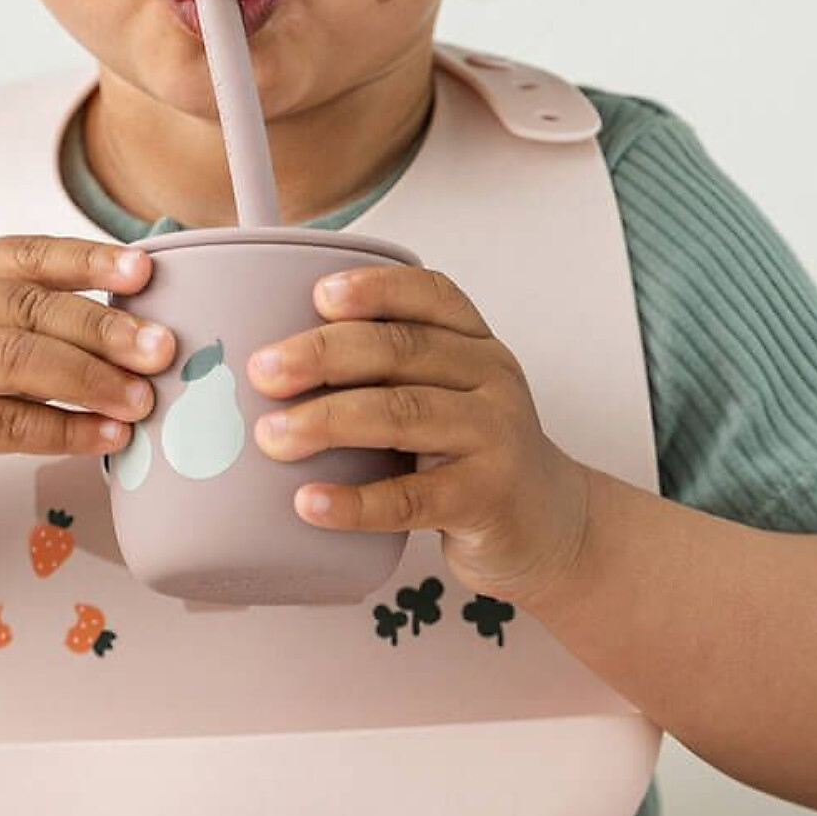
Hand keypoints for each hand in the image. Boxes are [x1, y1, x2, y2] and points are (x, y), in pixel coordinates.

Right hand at [0, 236, 173, 516]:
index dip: (90, 260)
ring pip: (20, 363)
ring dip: (91, 381)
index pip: (30, 254)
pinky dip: (68, 432)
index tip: (144, 272)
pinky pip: (11, 425)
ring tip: (143, 399)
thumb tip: (145, 319)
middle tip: (162, 349)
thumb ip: (40, 312)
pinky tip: (109, 436)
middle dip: (104, 329)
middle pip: (32, 310)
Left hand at [247, 262, 590, 604]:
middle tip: (262, 371)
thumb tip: (272, 364)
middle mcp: (491, 379)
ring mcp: (494, 438)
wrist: (553, 527)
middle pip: (402, 351)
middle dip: (324, 355)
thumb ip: (388, 372)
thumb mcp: (449, 395)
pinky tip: (310, 503)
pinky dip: (355, 501)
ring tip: (271, 437)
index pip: (431, 295)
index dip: (376, 288)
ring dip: (328, 422)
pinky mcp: (487, 499)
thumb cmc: (473, 454)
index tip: (319, 294)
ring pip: (403, 416)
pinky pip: (412, 498)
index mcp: (476, 343)